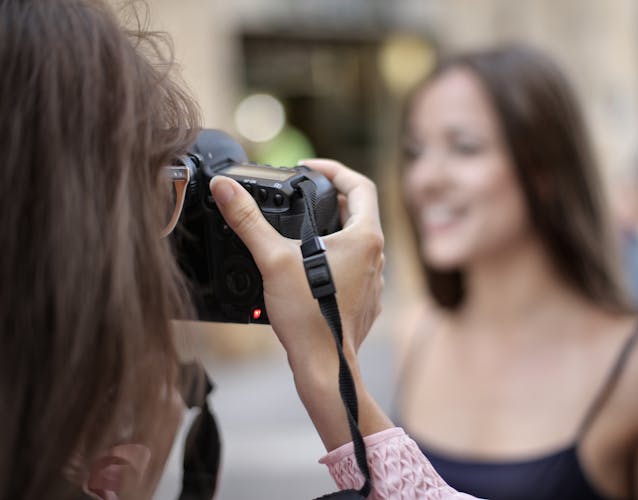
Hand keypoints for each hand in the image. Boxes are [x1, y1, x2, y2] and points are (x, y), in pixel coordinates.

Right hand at [209, 159, 384, 369]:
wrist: (324, 367)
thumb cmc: (308, 317)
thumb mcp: (274, 260)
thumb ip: (248, 221)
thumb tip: (225, 187)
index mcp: (365, 237)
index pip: (360, 185)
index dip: (334, 169)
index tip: (310, 168)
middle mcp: (377, 256)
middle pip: (358, 211)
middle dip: (329, 198)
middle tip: (301, 196)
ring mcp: (374, 279)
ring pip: (357, 240)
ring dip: (333, 229)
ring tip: (302, 228)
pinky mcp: (365, 299)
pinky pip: (354, 266)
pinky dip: (335, 257)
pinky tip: (309, 266)